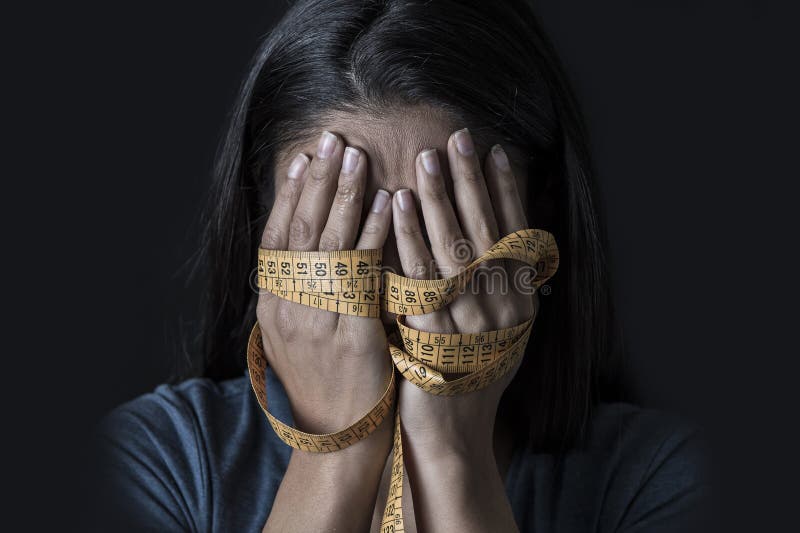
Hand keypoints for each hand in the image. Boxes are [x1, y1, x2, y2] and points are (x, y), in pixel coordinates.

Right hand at [256, 130, 393, 434]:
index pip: (278, 234)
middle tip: (334, 139)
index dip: (292, 193)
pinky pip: (363, 274)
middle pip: (302, 230)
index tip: (305, 156)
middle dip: (319, 181)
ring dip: (345, 195)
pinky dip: (373, 235)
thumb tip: (308, 244)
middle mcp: (287, 306)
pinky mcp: (351, 333)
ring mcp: (317, 320)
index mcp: (272, 303)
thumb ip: (300, 289)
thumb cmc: (325, 380)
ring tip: (358, 156)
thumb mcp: (297, 333)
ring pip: (330, 244)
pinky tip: (387, 204)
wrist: (338, 435)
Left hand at [392, 127, 534, 456]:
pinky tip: (401, 204)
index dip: (504, 190)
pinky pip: (420, 274)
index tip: (492, 151)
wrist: (454, 432)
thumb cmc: (471, 375)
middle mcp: (503, 306)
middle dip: (470, 181)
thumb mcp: (501, 329)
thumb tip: (501, 233)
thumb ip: (503, 285)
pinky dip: (410, 236)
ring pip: (455, 246)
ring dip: (441, 198)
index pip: (515, 232)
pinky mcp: (432, 332)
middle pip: (486, 230)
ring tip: (426, 158)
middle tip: (457, 138)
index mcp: (522, 300)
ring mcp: (470, 320)